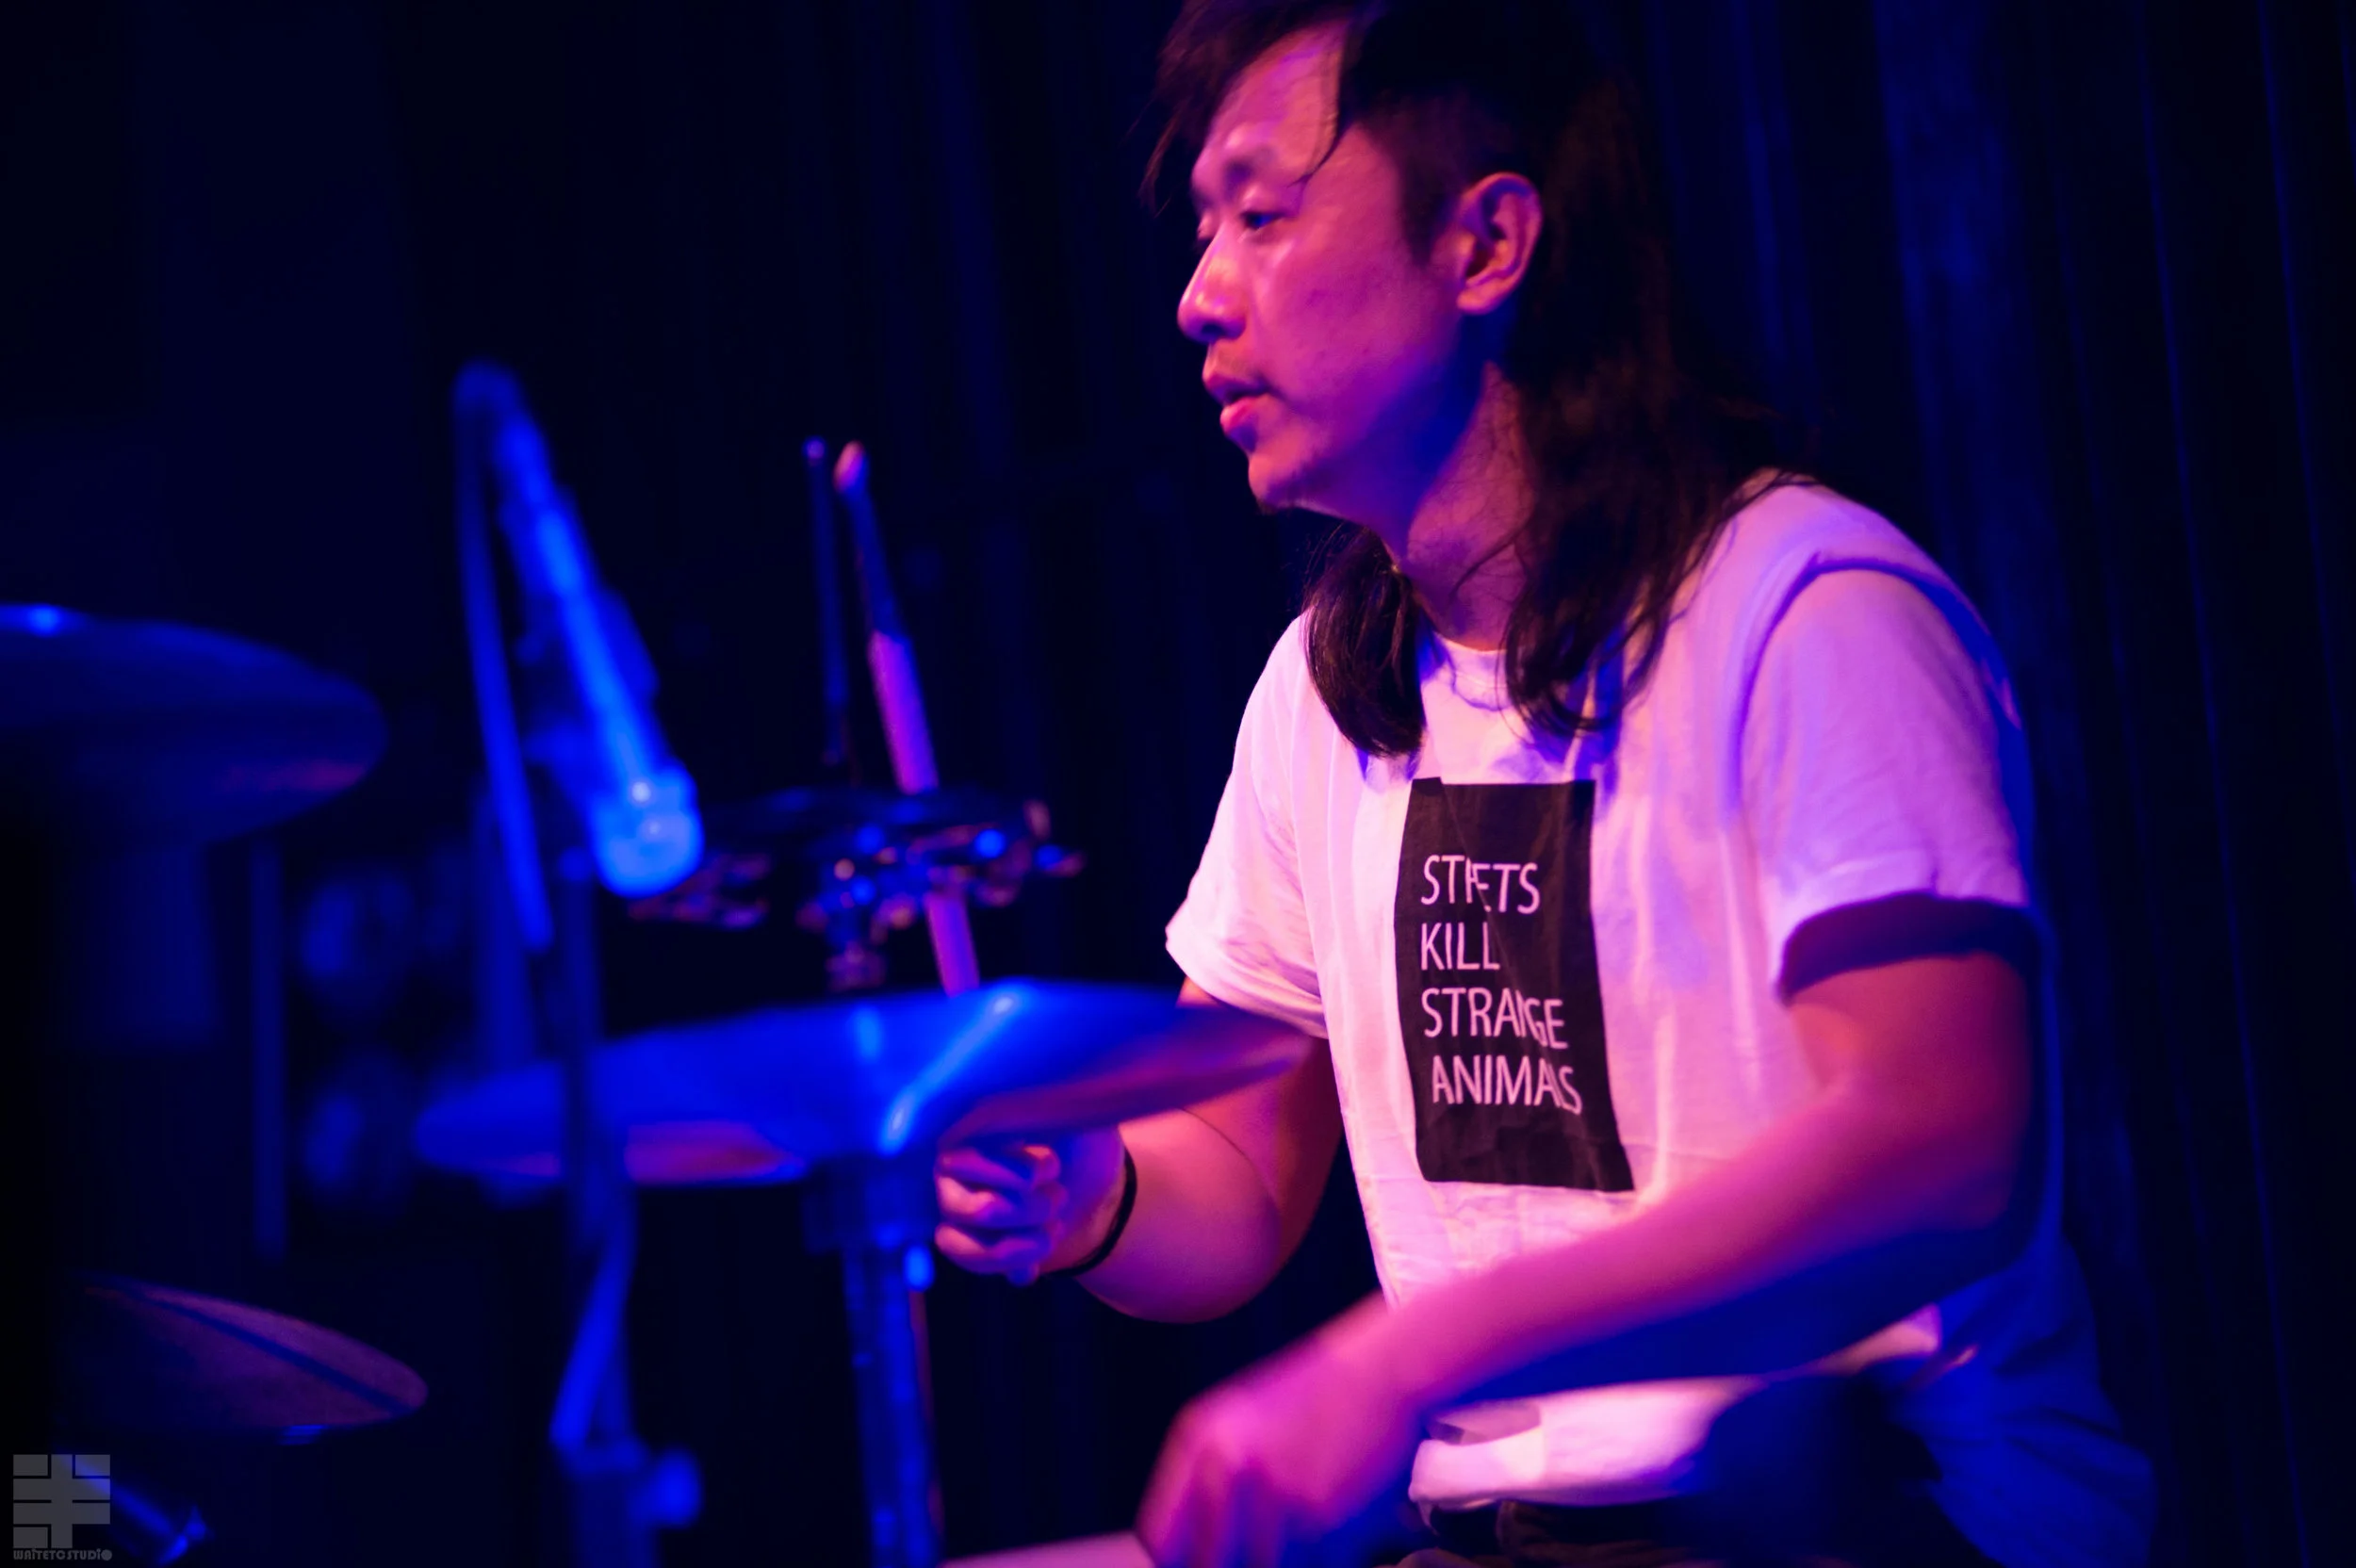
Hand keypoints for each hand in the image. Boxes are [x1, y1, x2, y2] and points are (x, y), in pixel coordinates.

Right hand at [933, 1127, 1127, 1285]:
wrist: (1099, 1188)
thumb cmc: (1081, 1142)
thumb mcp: (1075, 1116)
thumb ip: (1047, 1109)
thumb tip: (1028, 1094)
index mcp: (968, 1133)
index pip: (962, 1159)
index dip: (1007, 1171)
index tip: (1051, 1167)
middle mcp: (951, 1174)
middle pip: (967, 1208)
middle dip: (1025, 1210)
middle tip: (1060, 1196)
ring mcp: (958, 1213)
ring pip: (956, 1244)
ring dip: (1017, 1245)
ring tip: (1055, 1229)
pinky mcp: (974, 1247)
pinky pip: (975, 1266)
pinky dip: (1017, 1266)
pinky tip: (1043, 1253)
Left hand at [1137, 1299, 1424, 1567]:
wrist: (1387, 1369)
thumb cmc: (1320, 1395)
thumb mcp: (1243, 1418)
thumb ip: (1210, 1474)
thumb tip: (1189, 1548)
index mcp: (1199, 1442)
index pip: (1160, 1539)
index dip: (1182, 1562)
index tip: (1206, 1562)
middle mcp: (1225, 1469)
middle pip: (1208, 1565)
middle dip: (1237, 1565)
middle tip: (1270, 1549)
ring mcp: (1270, 1494)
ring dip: (1287, 1561)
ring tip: (1310, 1538)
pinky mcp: (1320, 1517)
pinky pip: (1312, 1567)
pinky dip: (1326, 1559)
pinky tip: (1341, 1532)